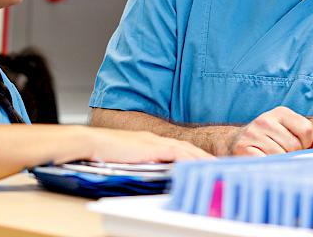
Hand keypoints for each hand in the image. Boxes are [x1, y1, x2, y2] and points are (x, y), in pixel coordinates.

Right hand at [86, 128, 212, 163]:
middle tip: (220, 165)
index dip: (194, 155)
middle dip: (204, 156)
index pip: (179, 148)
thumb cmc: (104, 153)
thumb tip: (154, 174)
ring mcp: (154, 141)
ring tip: (215, 166)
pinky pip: (176, 152)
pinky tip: (197, 165)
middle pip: (187, 146)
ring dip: (201, 158)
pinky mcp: (151, 146)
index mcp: (150, 142)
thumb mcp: (128, 159)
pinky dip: (188, 158)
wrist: (92, 142)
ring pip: (185, 148)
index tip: (206, 163)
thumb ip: (142, 163)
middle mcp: (155, 139)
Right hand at [229, 106, 312, 155]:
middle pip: (294, 144)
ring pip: (282, 155)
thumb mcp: (290, 135)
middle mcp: (265, 119)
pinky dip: (270, 167)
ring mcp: (252, 133)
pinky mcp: (243, 148)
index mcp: (280, 112)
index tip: (295, 146)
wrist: (236, 145)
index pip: (306, 129)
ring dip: (281, 162)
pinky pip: (267, 162)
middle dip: (292, 154)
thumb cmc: (270, 142)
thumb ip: (311, 140)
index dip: (305, 143)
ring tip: (271, 158)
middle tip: (281, 155)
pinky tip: (264, 163)